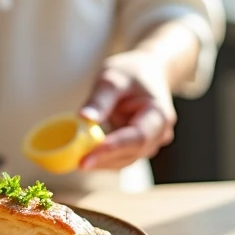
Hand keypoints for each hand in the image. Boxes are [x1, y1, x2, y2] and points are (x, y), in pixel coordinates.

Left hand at [76, 50, 176, 170]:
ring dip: (101, 161)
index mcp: (159, 115)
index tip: (88, 156)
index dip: (113, 148)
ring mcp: (150, 143)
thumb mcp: (112, 78)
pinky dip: (102, 158)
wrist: (147, 72)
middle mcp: (159, 134)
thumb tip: (83, 118)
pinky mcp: (138, 147)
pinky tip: (83, 154)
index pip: (138, 137)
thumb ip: (100, 99)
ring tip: (74, 157)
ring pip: (125, 160)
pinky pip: (120, 158)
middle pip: (131, 153)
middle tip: (75, 160)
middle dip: (103, 158)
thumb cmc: (131, 72)